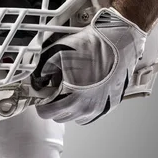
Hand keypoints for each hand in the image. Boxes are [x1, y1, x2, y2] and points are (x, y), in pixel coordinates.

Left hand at [35, 7, 146, 124]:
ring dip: (69, 107)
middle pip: (60, 116)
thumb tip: (38, 78)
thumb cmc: (93, 46)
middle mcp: (88, 107)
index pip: (47, 113)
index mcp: (74, 98)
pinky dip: (84, 106)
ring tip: (69, 88)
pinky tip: (82, 91)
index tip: (41, 95)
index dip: (40, 103)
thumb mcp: (58, 53)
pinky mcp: (110, 104)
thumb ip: (43, 69)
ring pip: (76, 117)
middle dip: (54, 104)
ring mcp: (101, 107)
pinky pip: (91, 114)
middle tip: (54, 88)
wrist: (119, 40)